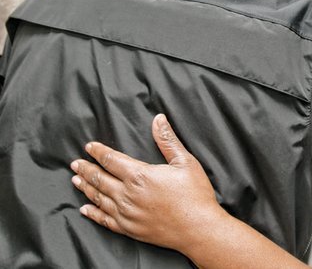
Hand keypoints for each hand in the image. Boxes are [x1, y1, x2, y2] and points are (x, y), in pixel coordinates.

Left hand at [71, 114, 310, 268]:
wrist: (199, 229)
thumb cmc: (195, 194)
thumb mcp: (185, 162)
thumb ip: (168, 140)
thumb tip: (158, 119)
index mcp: (140, 175)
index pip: (112, 160)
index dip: (99, 152)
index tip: (89, 146)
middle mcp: (128, 195)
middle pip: (100, 179)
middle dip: (86, 169)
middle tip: (75, 163)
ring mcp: (126, 214)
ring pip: (98, 198)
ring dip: (86, 188)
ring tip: (76, 180)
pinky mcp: (129, 229)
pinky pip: (104, 220)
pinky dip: (93, 213)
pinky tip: (85, 209)